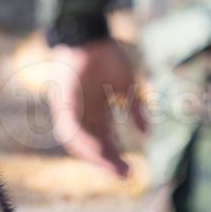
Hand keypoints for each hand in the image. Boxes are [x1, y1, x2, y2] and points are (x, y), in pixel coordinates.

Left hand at [47, 38, 146, 177]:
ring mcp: (70, 110)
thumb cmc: (108, 56)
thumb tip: (147, 133)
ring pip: (79, 143)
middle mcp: (82, 115)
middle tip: (125, 176)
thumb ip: (136, 109)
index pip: (105, 142)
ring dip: (95, 157)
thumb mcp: (128, 85)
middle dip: (108, 163)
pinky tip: (97, 150)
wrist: (88, 35)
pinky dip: (83, 140)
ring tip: (112, 167)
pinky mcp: (62, 102)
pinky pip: (70, 127)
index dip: (117, 157)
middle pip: (93, 147)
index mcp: (96, 113)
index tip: (132, 171)